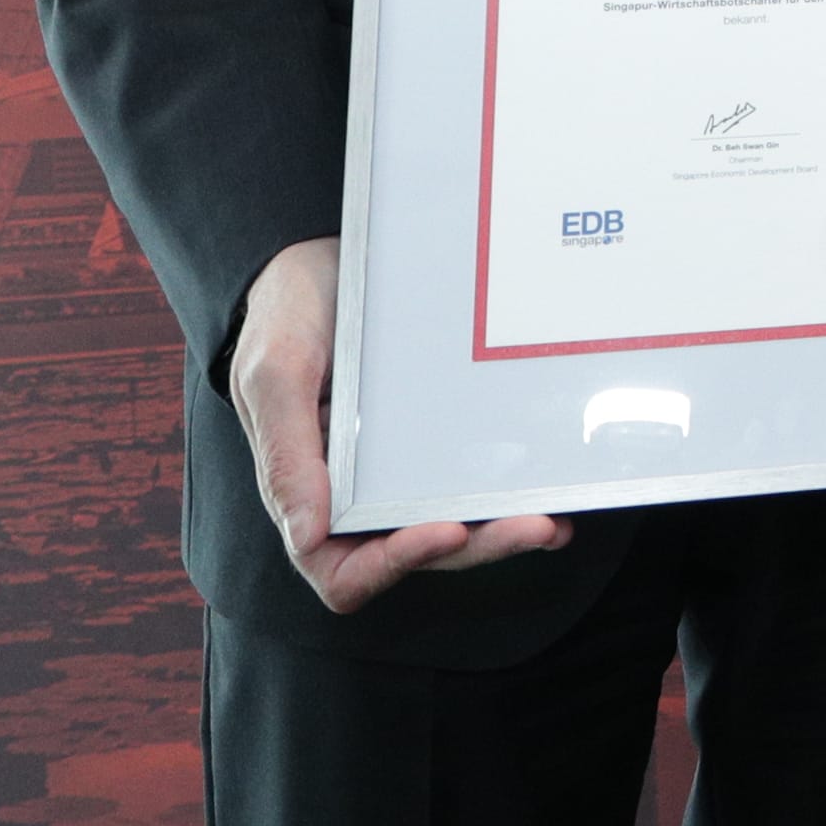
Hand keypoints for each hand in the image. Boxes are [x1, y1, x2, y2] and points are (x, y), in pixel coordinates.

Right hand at [226, 236, 567, 612]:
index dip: (393, 564)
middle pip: (417, 551)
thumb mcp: (274, 374)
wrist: (321, 256)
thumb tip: (306, 536)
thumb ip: (285, 454)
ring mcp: (399, 466)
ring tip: (551, 519)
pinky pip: (471, 475)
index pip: (343, 568)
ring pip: (454, 523)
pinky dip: (508, 489)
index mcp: (309, 490)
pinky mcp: (435, 434)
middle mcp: (357, 490)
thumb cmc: (287, 315)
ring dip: (501, 529)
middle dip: (478, 547)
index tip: (446, 531)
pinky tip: (547, 484)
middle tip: (534, 524)